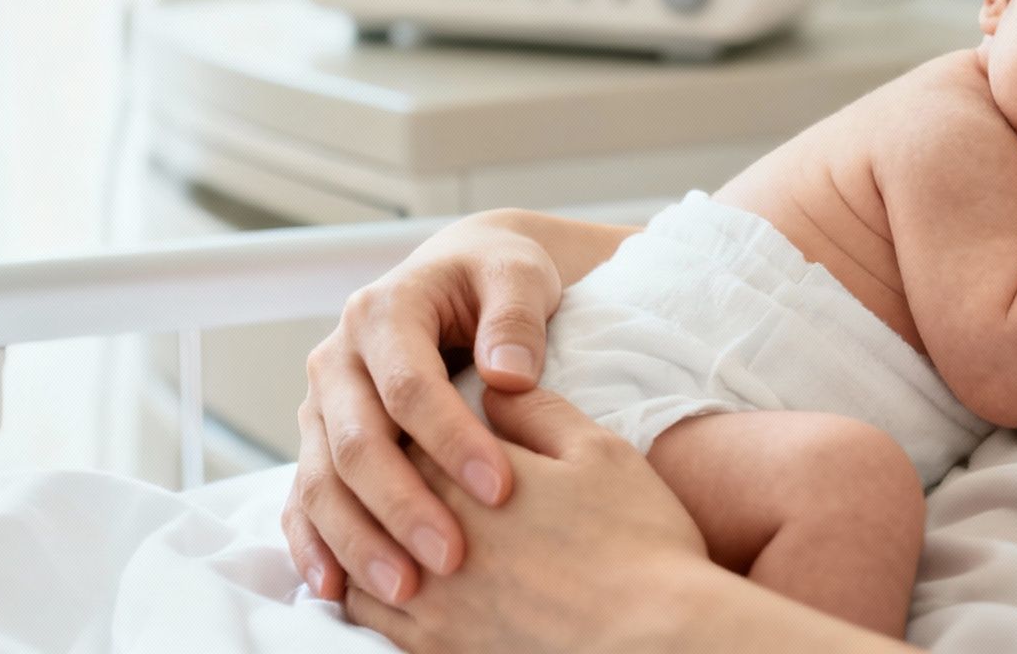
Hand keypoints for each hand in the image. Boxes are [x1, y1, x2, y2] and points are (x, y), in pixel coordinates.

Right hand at [282, 217, 564, 605]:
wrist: (460, 276)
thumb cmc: (495, 278)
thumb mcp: (517, 275)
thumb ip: (515, 317)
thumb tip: (506, 376)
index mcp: (383, 313)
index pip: (409, 387)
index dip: (452, 440)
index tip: (502, 488)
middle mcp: (338, 360)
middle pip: (356, 443)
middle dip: (402, 506)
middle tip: (453, 556)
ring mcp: (322, 405)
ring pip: (322, 480)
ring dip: (359, 539)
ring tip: (408, 588)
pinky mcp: (319, 441)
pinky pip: (303, 498)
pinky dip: (315, 544)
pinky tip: (337, 589)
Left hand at [344, 388, 710, 653]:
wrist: (656, 638)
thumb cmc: (636, 538)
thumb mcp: (598, 451)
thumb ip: (533, 412)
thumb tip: (489, 388)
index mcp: (458, 475)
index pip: (399, 431)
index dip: (412, 420)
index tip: (430, 414)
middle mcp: (426, 537)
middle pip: (370, 492)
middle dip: (384, 476)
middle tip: (414, 467)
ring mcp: (427, 602)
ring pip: (360, 558)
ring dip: (370, 536)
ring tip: (403, 527)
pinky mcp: (436, 650)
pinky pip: (369, 619)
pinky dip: (371, 594)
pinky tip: (402, 584)